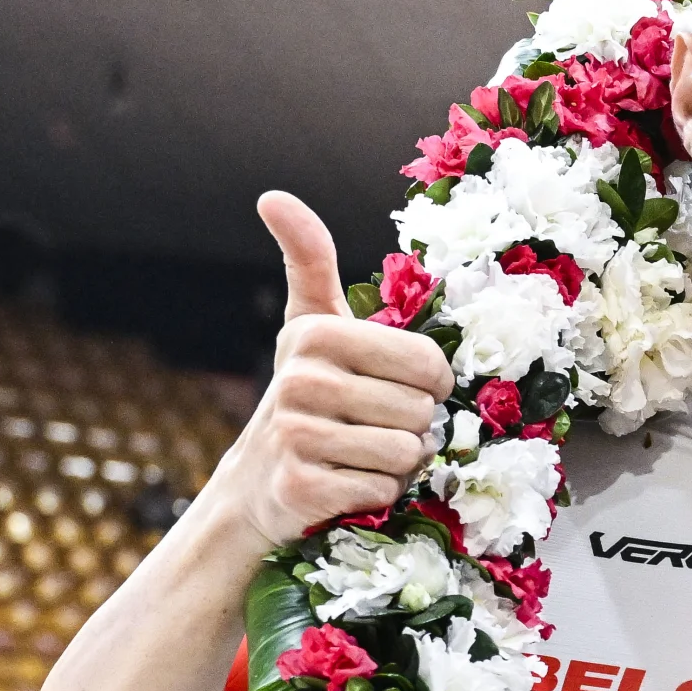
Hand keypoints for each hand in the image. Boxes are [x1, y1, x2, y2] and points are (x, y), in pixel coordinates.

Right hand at [198, 191, 456, 551]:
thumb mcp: (311, 323)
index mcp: (317, 335)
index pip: (428, 364)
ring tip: (361, 453)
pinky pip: (382, 492)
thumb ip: (308, 259)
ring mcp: (296, 438)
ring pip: (404, 454)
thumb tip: (271, 196)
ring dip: (398, 463)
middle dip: (412, 427)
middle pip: (420, 412)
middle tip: (374, 426)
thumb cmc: (307, 394)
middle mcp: (302, 381)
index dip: (433, 385)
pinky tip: (345, 483)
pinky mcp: (300, 490)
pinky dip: (377, 494)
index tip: (405, 387)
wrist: (258, 481)